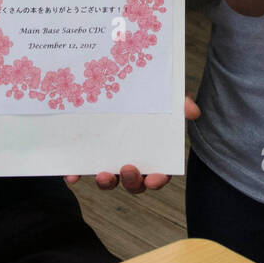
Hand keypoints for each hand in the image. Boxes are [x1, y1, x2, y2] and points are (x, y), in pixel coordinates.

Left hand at [65, 94, 200, 191]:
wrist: (113, 79)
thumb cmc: (148, 96)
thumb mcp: (166, 96)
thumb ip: (180, 102)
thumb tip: (192, 111)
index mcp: (152, 152)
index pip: (159, 173)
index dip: (157, 180)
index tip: (152, 179)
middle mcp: (131, 159)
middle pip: (134, 182)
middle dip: (131, 182)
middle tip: (128, 169)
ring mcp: (109, 158)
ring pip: (109, 180)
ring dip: (106, 183)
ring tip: (102, 174)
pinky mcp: (88, 154)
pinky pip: (82, 168)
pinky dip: (76, 174)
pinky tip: (71, 176)